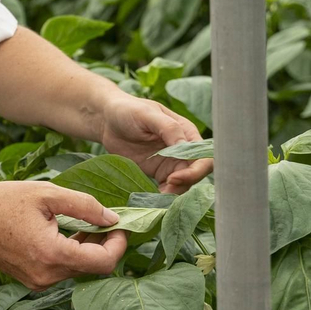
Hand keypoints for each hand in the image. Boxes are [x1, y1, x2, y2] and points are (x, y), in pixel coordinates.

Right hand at [0, 182, 128, 291]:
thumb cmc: (2, 202)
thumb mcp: (46, 194)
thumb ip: (84, 206)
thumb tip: (113, 219)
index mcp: (52, 255)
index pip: (104, 263)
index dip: (119, 244)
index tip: (120, 225)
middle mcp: (47, 276)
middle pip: (93, 268)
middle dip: (104, 244)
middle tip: (104, 219)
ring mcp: (38, 282)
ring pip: (78, 270)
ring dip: (87, 248)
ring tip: (83, 222)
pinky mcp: (31, 280)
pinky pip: (62, 270)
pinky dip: (71, 253)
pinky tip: (65, 232)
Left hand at [92, 93, 212, 193]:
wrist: (107, 120)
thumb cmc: (128, 110)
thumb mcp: (147, 114)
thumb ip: (168, 128)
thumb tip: (185, 146)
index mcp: (186, 132)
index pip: (203, 155)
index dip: (195, 170)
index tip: (174, 177)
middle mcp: (183, 149)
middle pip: (196, 173)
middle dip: (185, 184)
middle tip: (165, 192)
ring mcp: (171, 162)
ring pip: (184, 183)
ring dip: (175, 193)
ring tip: (158, 198)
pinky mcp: (158, 172)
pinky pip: (168, 187)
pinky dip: (164, 195)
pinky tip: (154, 199)